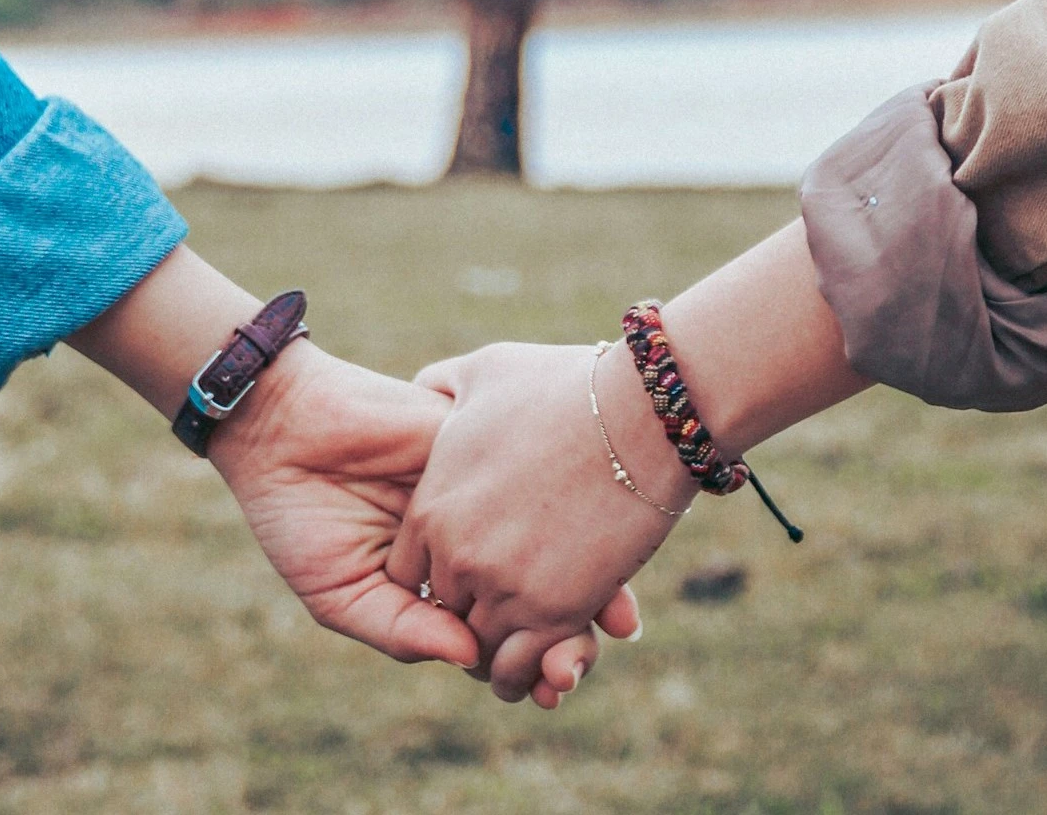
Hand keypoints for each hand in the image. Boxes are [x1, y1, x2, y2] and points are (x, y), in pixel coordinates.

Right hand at [213, 342, 619, 702]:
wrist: (283, 428)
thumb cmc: (300, 516)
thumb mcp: (342, 592)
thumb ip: (402, 628)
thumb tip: (471, 659)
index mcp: (440, 579)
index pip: (498, 628)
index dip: (529, 662)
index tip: (554, 689)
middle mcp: (473, 535)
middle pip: (538, 589)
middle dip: (568, 631)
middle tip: (579, 663)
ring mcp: (484, 490)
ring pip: (552, 538)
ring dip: (587, 580)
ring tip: (608, 623)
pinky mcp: (484, 444)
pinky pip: (538, 477)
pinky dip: (570, 511)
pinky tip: (588, 546)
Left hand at [390, 339, 689, 701]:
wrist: (640, 412)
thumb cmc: (565, 385)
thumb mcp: (485, 372)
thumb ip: (442, 386)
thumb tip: (426, 390)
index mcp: (432, 505)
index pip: (407, 572)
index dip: (435, 573)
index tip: (467, 567)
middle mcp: (457, 555)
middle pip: (443, 612)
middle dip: (468, 610)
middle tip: (500, 604)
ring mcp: (503, 587)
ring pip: (479, 649)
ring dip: (498, 650)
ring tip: (525, 639)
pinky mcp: (553, 613)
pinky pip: (519, 669)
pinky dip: (529, 673)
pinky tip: (548, 659)